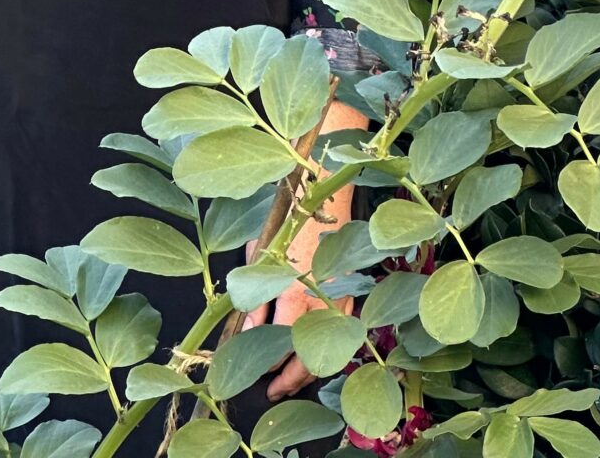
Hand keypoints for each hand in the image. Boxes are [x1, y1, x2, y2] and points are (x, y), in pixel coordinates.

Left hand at [239, 212, 354, 401]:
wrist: (326, 205)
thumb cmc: (287, 227)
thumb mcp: (260, 259)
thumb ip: (255, 299)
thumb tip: (248, 334)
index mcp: (296, 297)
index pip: (280, 349)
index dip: (267, 366)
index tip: (257, 372)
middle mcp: (322, 308)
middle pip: (308, 363)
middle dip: (289, 383)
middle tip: (272, 393)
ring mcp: (341, 308)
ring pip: (327, 355)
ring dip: (308, 374)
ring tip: (290, 383)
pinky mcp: (352, 303)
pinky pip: (338, 340)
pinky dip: (325, 355)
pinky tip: (310, 358)